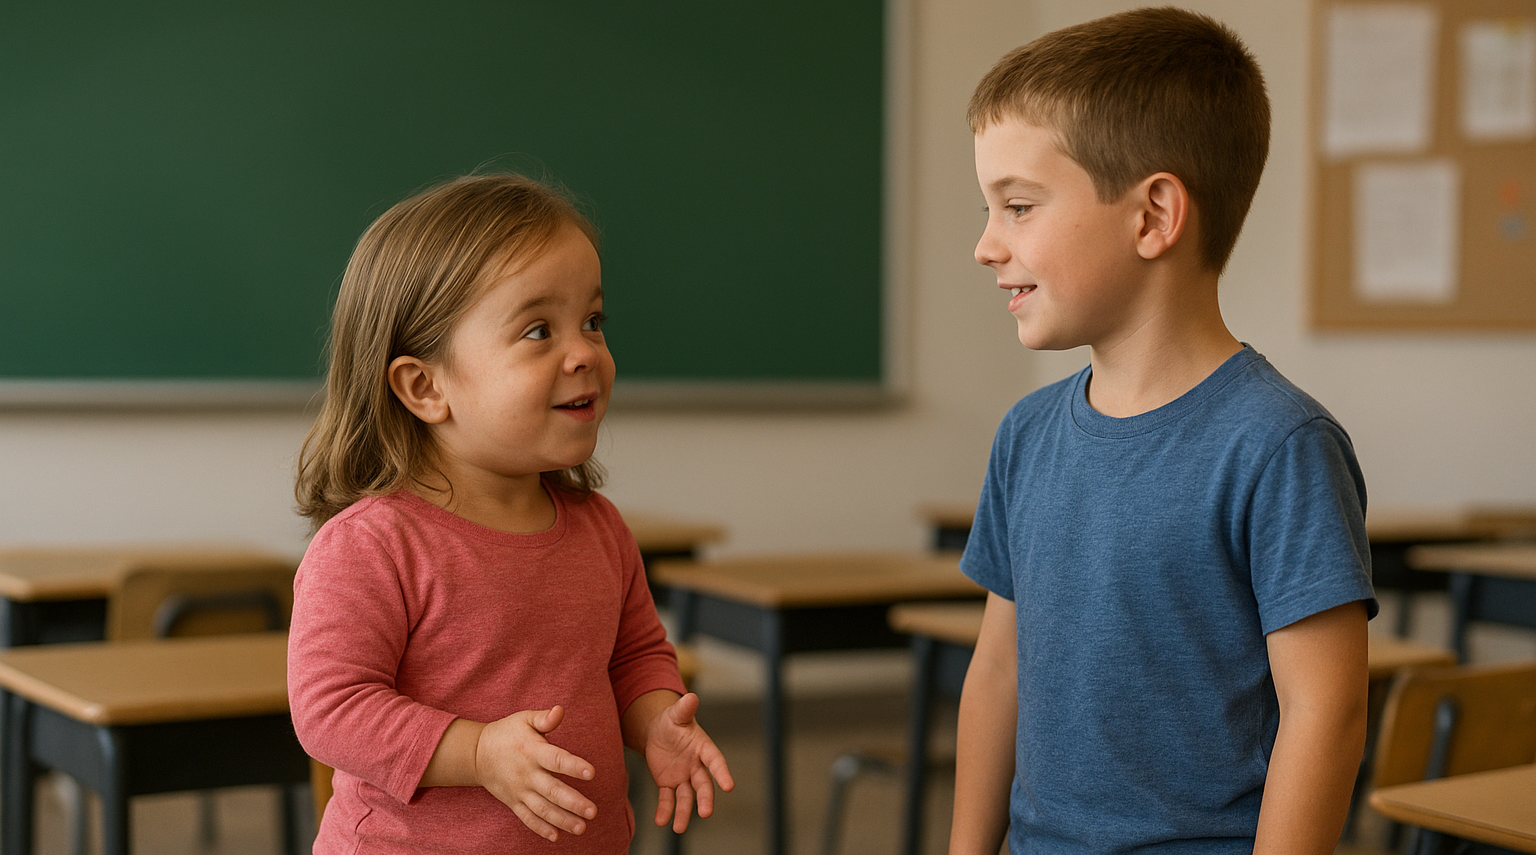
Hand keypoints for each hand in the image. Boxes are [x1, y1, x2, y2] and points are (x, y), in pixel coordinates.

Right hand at [475, 705, 598, 841]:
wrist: (477, 753)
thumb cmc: (508, 733)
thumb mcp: (524, 719)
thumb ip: (544, 718)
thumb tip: (560, 710)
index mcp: (532, 751)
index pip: (555, 759)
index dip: (573, 766)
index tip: (591, 773)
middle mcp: (527, 773)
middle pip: (552, 790)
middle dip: (573, 802)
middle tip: (593, 811)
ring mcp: (519, 790)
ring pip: (542, 809)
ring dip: (562, 820)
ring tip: (582, 827)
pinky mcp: (513, 802)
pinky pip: (527, 818)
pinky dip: (540, 828)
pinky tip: (556, 836)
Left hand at [643, 692, 734, 832]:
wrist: (657, 731)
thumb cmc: (672, 721)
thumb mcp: (676, 714)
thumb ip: (684, 709)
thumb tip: (691, 696)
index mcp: (703, 748)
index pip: (716, 761)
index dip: (722, 773)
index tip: (729, 786)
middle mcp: (696, 766)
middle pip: (703, 785)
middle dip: (705, 799)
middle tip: (706, 813)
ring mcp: (683, 777)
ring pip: (686, 797)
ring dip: (684, 812)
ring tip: (679, 828)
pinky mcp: (668, 784)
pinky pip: (667, 799)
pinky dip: (665, 810)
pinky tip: (661, 821)